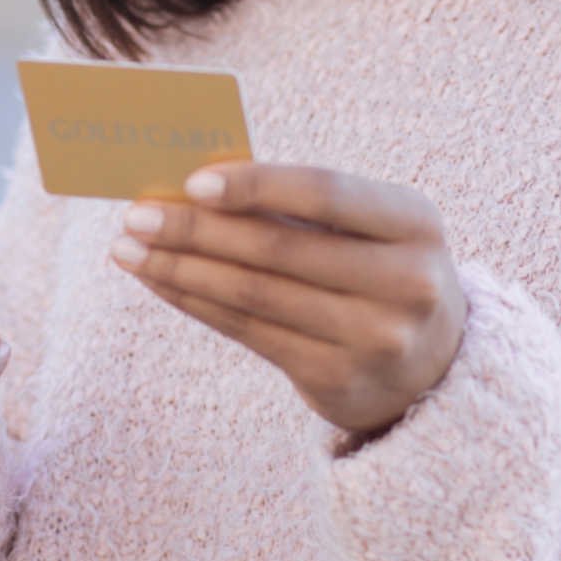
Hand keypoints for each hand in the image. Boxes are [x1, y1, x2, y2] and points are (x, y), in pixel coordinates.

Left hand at [108, 163, 466, 435]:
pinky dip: (195, 302)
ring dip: (180, 268)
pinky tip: (160, 280)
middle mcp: (405, 283)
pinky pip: (247, 332)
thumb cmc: (376, 267)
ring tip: (128, 249)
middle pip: (277, 249)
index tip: (191, 181)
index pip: (325, 193)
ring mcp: (374, 338)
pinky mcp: (337, 379)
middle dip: (196, 230)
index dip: (256, 185)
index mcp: (415, 223)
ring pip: (253, 295)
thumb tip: (190, 186)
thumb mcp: (366, 227)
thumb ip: (296, 205)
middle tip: (135, 215)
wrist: (432, 365)